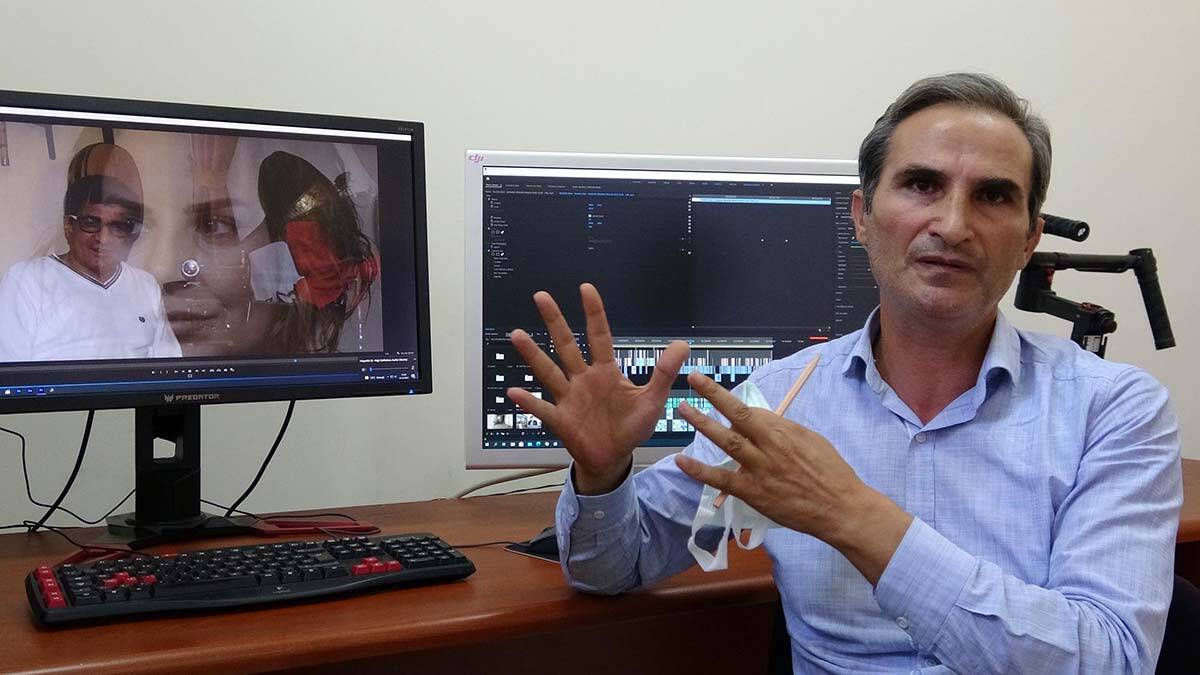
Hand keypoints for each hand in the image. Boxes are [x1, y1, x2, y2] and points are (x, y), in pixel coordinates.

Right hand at [507, 283, 688, 493]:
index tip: (586, 288)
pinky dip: (529, 402)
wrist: (614, 457)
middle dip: (555, 321)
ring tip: (517, 335)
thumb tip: (682, 344)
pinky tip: (514, 392)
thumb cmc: (631, 426)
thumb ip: (664, 372)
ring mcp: (569, 398)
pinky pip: (543, 410)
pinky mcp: (561, 420)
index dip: (594, 313)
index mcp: (605, 371)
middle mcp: (583, 379)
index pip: (599, 336)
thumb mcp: (653, 399)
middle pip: (567, 345)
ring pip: (549, 372)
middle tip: (541, 296)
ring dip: (534, 355)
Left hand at [674, 370, 912, 583]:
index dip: (732, 401)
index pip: (751, 410)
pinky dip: (699, 470)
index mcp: (784, 431)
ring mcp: (759, 469)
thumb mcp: (811, 440)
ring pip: (726, 441)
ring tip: (682, 410)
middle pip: (736, 415)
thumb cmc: (831, 472)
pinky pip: (721, 479)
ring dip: (702, 424)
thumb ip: (785, 431)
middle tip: (692, 379)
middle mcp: (769, 446)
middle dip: (712, 395)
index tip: (717, 394)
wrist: (840, 508)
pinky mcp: (753, 493)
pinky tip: (681, 461)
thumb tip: (763, 423)